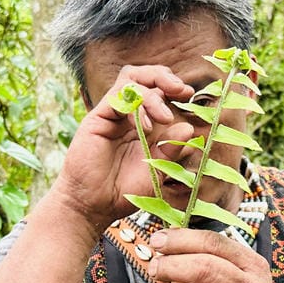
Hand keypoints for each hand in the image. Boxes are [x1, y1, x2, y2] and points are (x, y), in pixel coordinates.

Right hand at [51, 65, 193, 230]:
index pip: (157, 91)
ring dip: (153, 93)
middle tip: (182, 91)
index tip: (188, 94)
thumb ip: (171, 150)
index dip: (173, 87)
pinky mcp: (97, 118)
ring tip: (164, 117)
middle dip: (164, 77)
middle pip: (143, 77)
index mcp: (143, 123)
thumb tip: (189, 129)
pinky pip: (118, 97)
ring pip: (131, 80)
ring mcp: (111, 115)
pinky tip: (146, 127)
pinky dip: (137, 105)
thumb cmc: (124, 191)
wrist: (94, 206)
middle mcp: (127, 115)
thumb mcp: (157, 171)